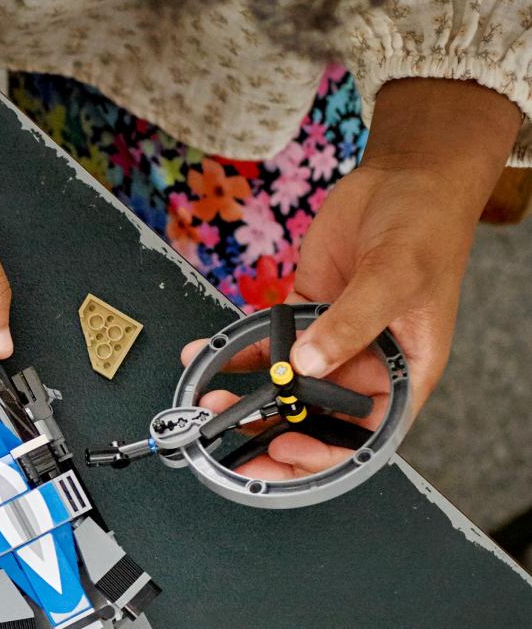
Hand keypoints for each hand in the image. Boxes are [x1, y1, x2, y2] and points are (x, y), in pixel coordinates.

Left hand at [184, 78, 519, 478]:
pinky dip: (234, 352)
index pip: (365, 435)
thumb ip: (352, 323)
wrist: (407, 175)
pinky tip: (202, 354)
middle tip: (230, 444)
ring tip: (208, 399)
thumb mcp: (394, 277)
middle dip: (272, 434)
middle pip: (316, 420)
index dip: (325, 453)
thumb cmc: (426, 226)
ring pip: (283, 387)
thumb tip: (308, 363)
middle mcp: (365, 365)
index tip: (285, 449)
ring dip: (245, 398)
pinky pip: (264, 343)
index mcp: (404, 373)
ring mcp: (331, 342)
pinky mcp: (303, 316)